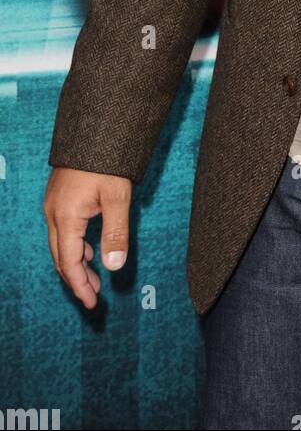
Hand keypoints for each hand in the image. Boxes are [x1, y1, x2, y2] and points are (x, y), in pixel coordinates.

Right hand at [44, 167, 132, 308]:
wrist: (95, 127)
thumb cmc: (107, 161)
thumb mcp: (117, 197)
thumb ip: (116, 233)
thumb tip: (114, 266)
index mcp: (65, 217)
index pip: (69, 262)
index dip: (80, 285)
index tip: (92, 303)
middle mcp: (54, 213)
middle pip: (60, 256)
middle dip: (77, 278)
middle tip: (94, 297)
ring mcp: (54, 204)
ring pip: (60, 243)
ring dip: (76, 262)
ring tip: (95, 277)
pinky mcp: (59, 196)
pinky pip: (62, 229)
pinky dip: (74, 245)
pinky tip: (89, 249)